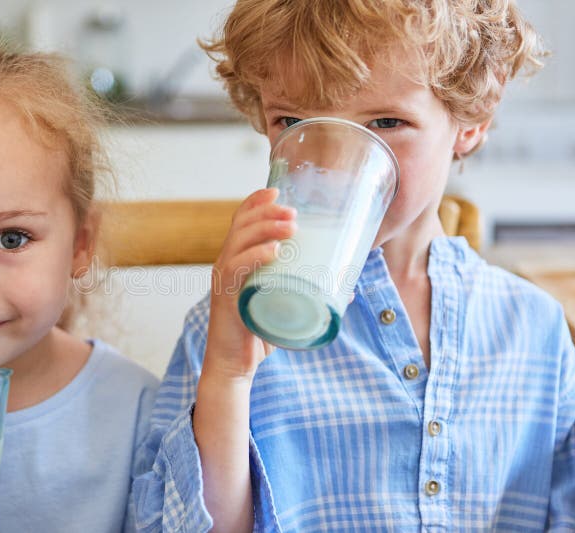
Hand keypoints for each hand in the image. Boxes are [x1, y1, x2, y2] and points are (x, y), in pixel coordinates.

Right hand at [205, 188, 296, 378]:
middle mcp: (226, 263)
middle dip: (267, 212)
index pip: (240, 220)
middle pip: (241, 225)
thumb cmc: (258, 334)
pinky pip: (236, 269)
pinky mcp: (226, 297)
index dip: (255, 202)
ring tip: (290, 227)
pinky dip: (255, 257)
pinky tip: (274, 252)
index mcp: (237, 259)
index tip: (277, 191)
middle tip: (294, 213)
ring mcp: (224, 280)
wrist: (235, 366)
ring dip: (265, 229)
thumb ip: (312, 294)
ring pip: (239, 241)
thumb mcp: (286, 307)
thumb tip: (350, 289)